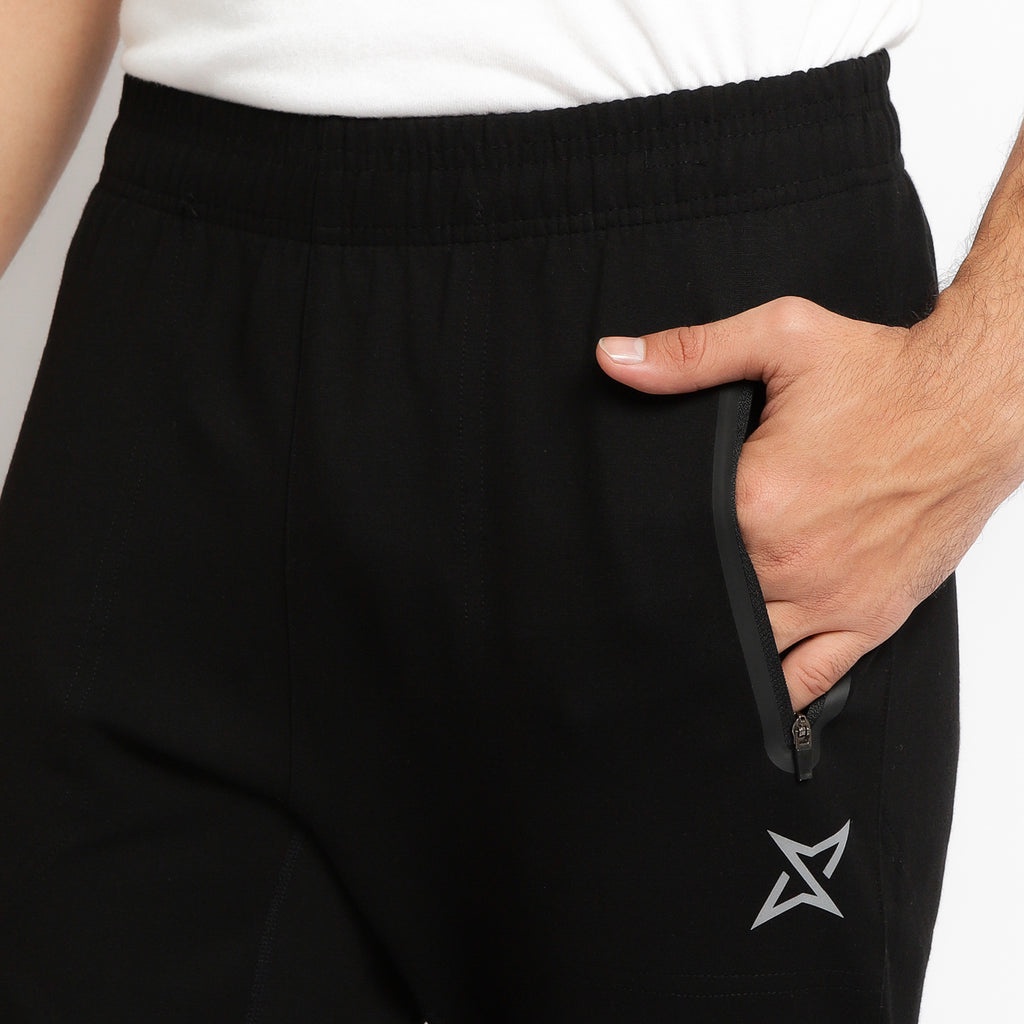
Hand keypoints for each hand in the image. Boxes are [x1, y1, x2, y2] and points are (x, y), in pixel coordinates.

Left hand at [596, 295, 1020, 709]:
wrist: (975, 402)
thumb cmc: (884, 375)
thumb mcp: (780, 340)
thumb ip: (690, 355)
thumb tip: (614, 358)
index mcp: (756, 503)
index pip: (670, 549)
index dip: (641, 554)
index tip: (621, 558)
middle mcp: (791, 563)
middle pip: (703, 606)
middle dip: (673, 604)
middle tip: (639, 605)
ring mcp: (833, 598)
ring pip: (749, 651)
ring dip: (715, 649)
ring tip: (680, 648)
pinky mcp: (871, 617)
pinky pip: (813, 677)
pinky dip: (776, 688)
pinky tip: (747, 688)